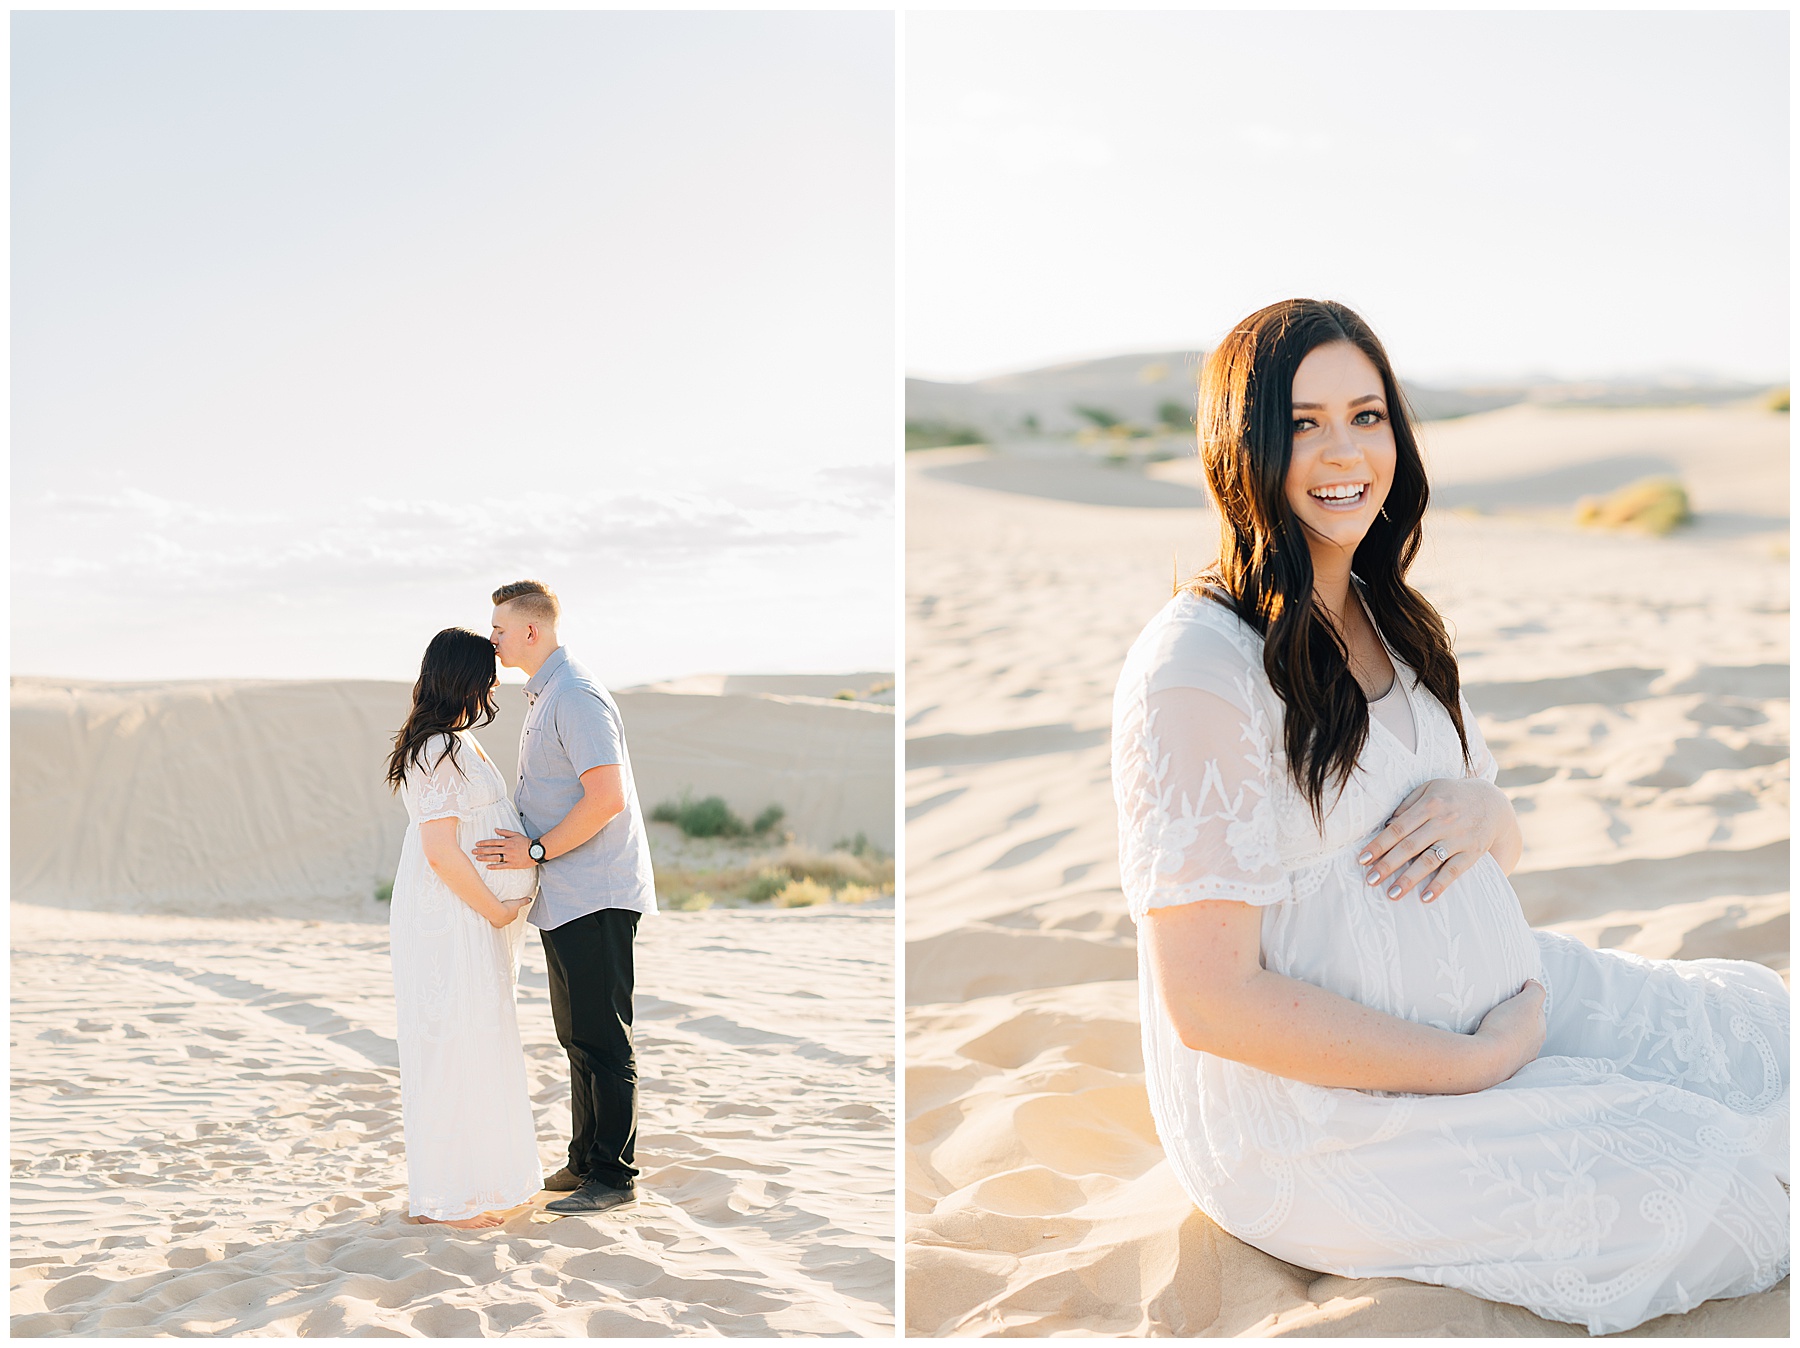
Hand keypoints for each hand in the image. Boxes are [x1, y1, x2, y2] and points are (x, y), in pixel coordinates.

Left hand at [473, 829, 535, 870]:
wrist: (536, 851)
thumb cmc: (526, 842)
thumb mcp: (516, 834)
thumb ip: (505, 832)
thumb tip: (495, 829)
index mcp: (508, 842)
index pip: (493, 842)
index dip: (484, 843)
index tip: (477, 844)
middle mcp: (507, 849)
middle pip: (492, 850)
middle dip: (481, 850)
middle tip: (473, 851)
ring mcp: (510, 857)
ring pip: (495, 858)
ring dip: (485, 858)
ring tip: (477, 858)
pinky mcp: (512, 864)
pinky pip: (502, 866)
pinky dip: (494, 866)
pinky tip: (488, 866)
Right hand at [488, 896, 532, 927]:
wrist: (497, 912)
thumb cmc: (507, 907)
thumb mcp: (517, 902)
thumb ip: (524, 901)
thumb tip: (530, 899)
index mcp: (514, 916)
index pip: (514, 913)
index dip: (511, 910)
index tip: (509, 907)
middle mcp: (509, 921)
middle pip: (509, 917)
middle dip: (507, 914)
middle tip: (503, 909)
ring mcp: (503, 923)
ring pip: (503, 921)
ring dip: (501, 917)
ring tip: (498, 912)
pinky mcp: (497, 925)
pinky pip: (497, 924)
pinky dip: (496, 921)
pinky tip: (495, 917)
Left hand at [1358, 777, 1507, 902]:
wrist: (1494, 803)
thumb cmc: (1452, 796)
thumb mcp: (1430, 789)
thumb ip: (1407, 805)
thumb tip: (1386, 825)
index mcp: (1430, 804)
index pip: (1398, 828)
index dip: (1379, 844)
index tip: (1362, 859)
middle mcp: (1444, 822)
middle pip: (1410, 846)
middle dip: (1388, 864)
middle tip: (1370, 880)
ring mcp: (1459, 838)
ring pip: (1430, 861)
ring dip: (1409, 879)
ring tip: (1392, 894)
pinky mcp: (1473, 852)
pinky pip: (1454, 871)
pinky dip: (1440, 885)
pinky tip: (1425, 898)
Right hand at [1470, 979, 1546, 1087]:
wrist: (1486, 1059)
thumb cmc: (1505, 1029)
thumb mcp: (1525, 1002)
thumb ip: (1535, 991)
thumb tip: (1535, 984)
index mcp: (1540, 1030)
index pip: (1536, 1011)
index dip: (1524, 1000)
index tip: (1510, 995)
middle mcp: (1533, 1047)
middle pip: (1525, 1026)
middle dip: (1514, 1018)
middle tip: (1498, 1009)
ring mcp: (1518, 1059)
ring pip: (1513, 1040)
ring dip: (1504, 1032)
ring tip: (1489, 1025)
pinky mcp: (1502, 1068)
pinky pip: (1500, 1052)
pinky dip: (1495, 1046)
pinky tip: (1485, 1041)